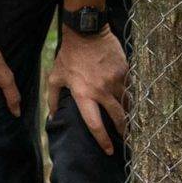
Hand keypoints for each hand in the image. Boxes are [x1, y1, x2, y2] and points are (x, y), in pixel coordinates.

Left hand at [47, 27, 127, 154]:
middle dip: (123, 130)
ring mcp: (116, 80)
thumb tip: (52, 117)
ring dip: (128, 112)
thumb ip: (52, 99)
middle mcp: (102, 91)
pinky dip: (128, 93)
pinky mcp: (125, 70)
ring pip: (127, 102)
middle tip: (125, 138)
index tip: (109, 150)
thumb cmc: (69, 56)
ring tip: (129, 120)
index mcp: (84, 95)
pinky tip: (128, 98)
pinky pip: (129, 87)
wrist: (87, 32)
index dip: (103, 140)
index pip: (95, 124)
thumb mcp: (55, 77)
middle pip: (118, 117)